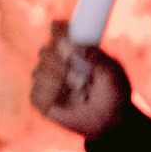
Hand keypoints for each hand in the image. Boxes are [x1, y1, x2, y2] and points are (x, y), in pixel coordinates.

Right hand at [30, 21, 130, 138]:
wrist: (110, 121)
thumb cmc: (114, 92)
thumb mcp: (112, 73)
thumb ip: (96, 57)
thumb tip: (75, 45)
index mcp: (75, 47)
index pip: (58, 30)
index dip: (58, 31)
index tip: (65, 39)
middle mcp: (58, 60)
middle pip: (45, 51)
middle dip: (60, 64)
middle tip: (79, 77)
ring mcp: (48, 79)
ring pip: (38, 72)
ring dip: (58, 83)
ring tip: (78, 91)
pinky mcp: (42, 99)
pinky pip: (35, 94)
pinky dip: (50, 98)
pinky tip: (63, 102)